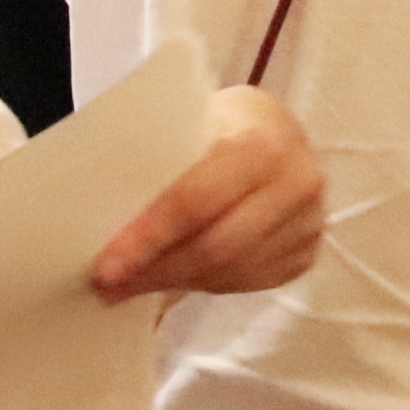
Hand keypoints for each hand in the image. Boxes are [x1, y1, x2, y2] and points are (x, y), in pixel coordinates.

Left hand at [89, 86, 325, 304]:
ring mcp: (308, 222)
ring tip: (132, 285)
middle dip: (156, 270)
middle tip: (108, 286)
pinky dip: (204, 284)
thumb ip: (159, 167)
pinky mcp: (307, 252)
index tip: (106, 266)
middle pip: (215, 246)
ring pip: (231, 272)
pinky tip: (175, 278)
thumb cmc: (219, 124)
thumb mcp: (190, 124)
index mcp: (262, 142)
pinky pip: (248, 282)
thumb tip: (102, 224)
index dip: (148, 238)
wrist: (277, 129)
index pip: (196, 201)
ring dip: (175, 283)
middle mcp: (297, 183)